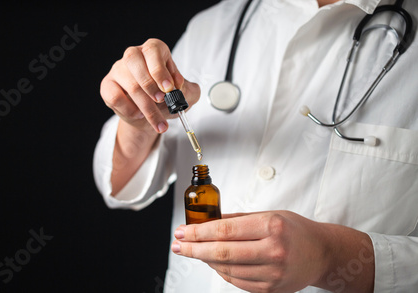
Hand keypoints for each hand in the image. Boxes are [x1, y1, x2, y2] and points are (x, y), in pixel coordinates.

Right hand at [100, 38, 199, 133]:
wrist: (149, 116)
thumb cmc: (165, 99)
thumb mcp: (185, 95)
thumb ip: (188, 90)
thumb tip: (179, 85)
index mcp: (154, 50)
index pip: (153, 50)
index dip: (160, 69)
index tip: (169, 87)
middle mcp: (134, 55)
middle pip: (135, 61)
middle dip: (150, 85)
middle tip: (162, 101)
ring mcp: (118, 70)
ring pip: (129, 84)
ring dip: (146, 106)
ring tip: (158, 120)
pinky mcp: (107, 86)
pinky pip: (115, 97)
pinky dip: (130, 110)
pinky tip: (139, 114)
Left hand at [171, 211, 373, 292]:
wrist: (322, 253)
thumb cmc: (295, 229)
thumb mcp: (268, 214)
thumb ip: (237, 220)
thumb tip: (206, 221)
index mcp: (271, 226)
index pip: (224, 230)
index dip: (198, 233)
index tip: (181, 232)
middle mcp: (273, 250)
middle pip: (221, 253)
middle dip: (194, 249)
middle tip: (178, 245)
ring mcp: (273, 273)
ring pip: (227, 269)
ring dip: (205, 261)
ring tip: (195, 252)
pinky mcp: (272, 289)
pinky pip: (237, 282)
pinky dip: (221, 272)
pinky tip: (213, 263)